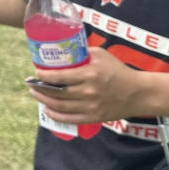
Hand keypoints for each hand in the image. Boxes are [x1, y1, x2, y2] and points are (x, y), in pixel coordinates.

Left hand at [28, 47, 145, 123]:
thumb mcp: (101, 55)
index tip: (35, 73)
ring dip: (44, 101)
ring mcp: (91, 106)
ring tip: (36, 95)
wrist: (138, 93)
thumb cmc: (118, 70)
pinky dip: (55, 115)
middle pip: (57, 93)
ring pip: (60, 106)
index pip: (59, 77)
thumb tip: (63, 51)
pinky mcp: (94, 117)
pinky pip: (69, 118)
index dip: (43, 76)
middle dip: (40, 89)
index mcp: (90, 74)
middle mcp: (89, 91)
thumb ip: (82, 53)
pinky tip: (47, 109)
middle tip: (30, 85)